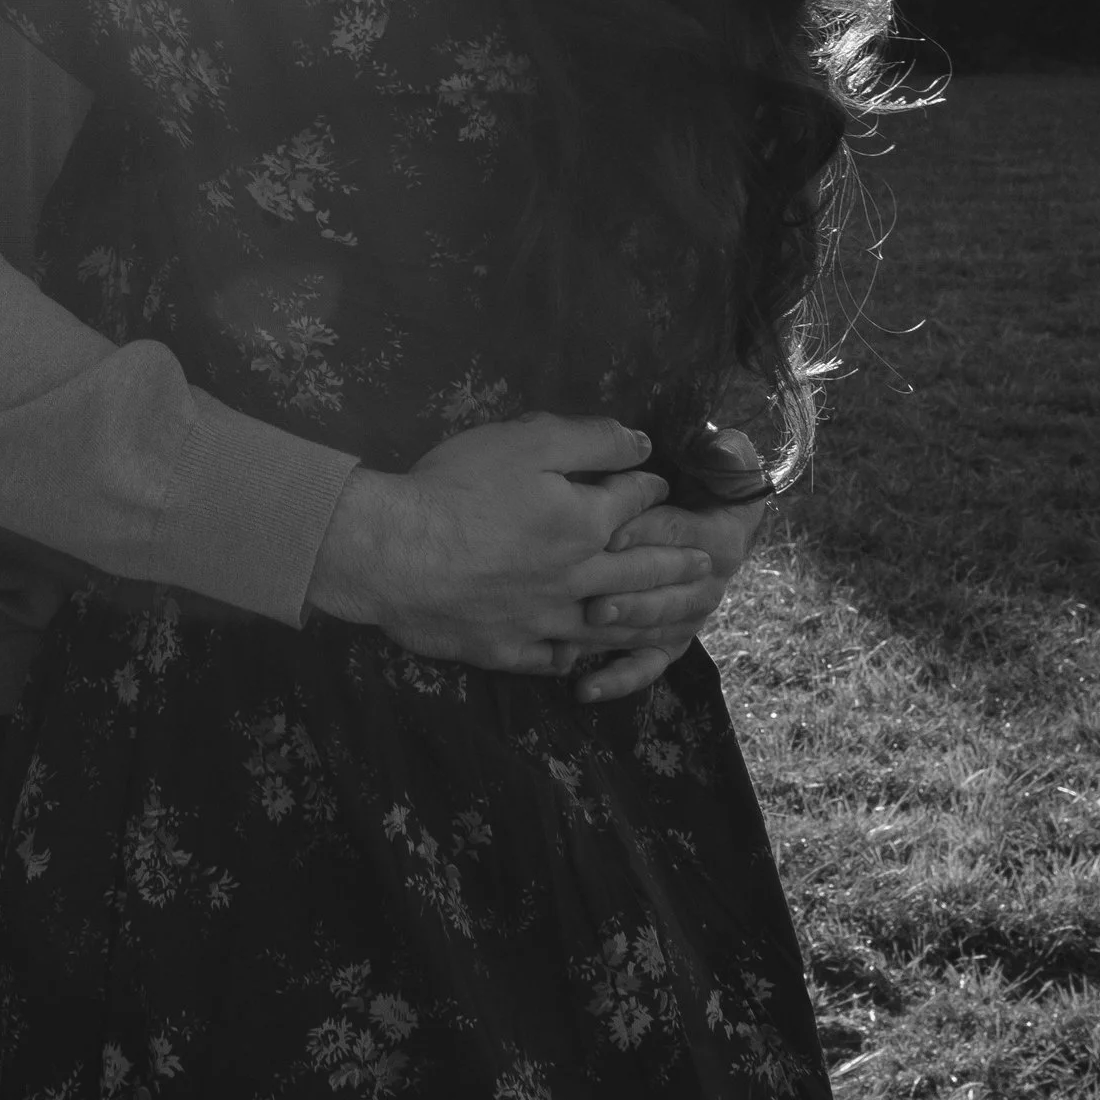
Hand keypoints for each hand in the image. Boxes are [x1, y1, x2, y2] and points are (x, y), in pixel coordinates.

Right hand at [306, 414, 717, 672]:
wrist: (394, 554)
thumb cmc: (456, 489)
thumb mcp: (525, 442)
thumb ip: (588, 440)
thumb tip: (641, 442)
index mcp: (584, 525)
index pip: (632, 502)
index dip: (649, 486)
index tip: (660, 482)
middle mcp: (575, 579)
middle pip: (637, 572)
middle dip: (675, 565)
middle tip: (705, 566)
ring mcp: (541, 622)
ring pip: (606, 626)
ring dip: (645, 622)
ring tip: (673, 623)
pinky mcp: (504, 650)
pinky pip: (548, 659)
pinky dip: (569, 659)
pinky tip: (576, 659)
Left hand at [569, 429, 773, 703]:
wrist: (706, 506)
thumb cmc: (700, 475)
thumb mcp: (719, 455)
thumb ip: (725, 453)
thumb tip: (725, 447)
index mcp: (723, 534)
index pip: (681, 533)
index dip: (646, 531)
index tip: (608, 532)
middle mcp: (711, 580)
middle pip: (670, 589)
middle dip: (631, 593)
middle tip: (594, 598)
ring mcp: (691, 614)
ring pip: (658, 626)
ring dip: (624, 629)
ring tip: (587, 627)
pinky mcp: (671, 637)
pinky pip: (650, 664)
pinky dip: (620, 679)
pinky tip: (584, 689)